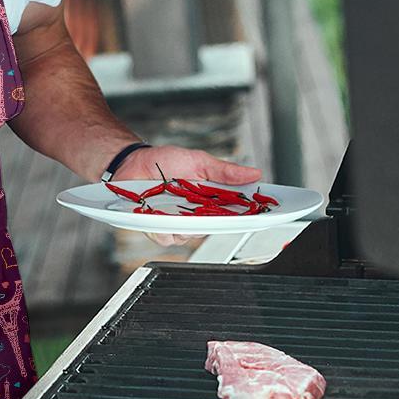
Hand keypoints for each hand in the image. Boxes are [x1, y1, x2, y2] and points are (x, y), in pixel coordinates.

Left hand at [114, 145, 262, 247]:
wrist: (133, 162)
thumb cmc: (165, 162)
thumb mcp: (199, 161)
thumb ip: (225, 171)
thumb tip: (254, 173)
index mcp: (210, 200)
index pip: (235, 213)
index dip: (250, 216)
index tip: (265, 214)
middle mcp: (196, 215)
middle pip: (215, 228)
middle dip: (218, 220)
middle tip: (213, 207)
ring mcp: (177, 224)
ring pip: (191, 236)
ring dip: (187, 222)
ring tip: (178, 204)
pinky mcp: (157, 228)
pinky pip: (167, 237)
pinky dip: (165, 227)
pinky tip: (160, 213)